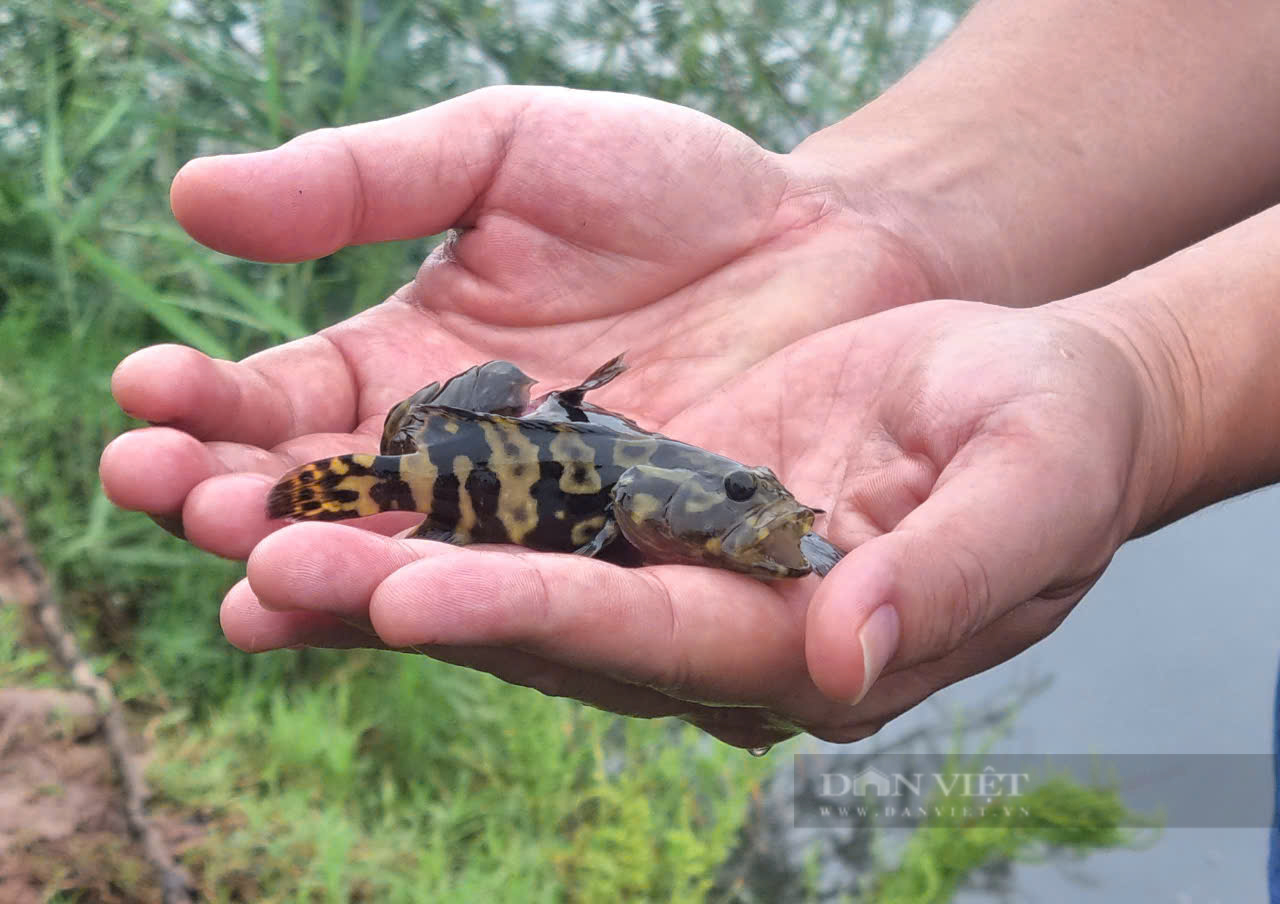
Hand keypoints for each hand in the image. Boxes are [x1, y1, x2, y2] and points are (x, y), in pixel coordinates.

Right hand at [100, 85, 933, 557]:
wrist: (825, 238)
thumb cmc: (668, 188)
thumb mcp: (505, 152)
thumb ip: (361, 181)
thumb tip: (189, 197)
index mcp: (408, 375)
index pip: (285, 408)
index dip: (210, 406)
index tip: (144, 392)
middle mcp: (459, 471)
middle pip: (332, 505)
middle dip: (243, 503)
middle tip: (167, 493)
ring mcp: (544, 528)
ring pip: (420, 564)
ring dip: (331, 574)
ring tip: (256, 574)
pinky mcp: (631, 565)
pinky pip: (543, 589)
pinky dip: (470, 601)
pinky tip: (400, 607)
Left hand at [220, 296, 1172, 748]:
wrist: (992, 349)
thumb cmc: (1038, 423)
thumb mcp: (1034, 482)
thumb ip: (955, 573)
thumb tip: (849, 653)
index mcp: (786, 633)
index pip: (647, 641)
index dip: (533, 622)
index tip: (409, 596)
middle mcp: (688, 608)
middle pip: (522, 613)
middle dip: (386, 591)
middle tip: (254, 560)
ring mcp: (635, 545)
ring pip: (470, 551)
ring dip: (339, 532)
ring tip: (202, 496)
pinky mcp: (602, 477)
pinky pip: (475, 481)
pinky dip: (376, 466)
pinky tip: (269, 445)